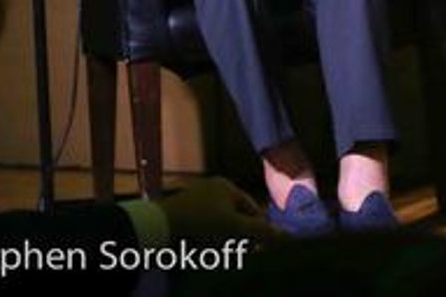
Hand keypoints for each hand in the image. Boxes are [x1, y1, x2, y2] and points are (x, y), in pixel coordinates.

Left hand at [158, 176, 278, 244]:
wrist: (157, 229)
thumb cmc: (201, 223)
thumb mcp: (235, 228)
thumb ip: (262, 232)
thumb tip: (288, 236)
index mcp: (226, 186)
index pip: (252, 208)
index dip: (259, 228)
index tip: (259, 248)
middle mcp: (210, 190)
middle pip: (235, 217)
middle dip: (240, 237)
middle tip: (241, 255)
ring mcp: (193, 202)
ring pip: (217, 226)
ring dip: (222, 243)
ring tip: (222, 258)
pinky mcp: (178, 217)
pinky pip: (200, 231)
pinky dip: (205, 244)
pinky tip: (204, 256)